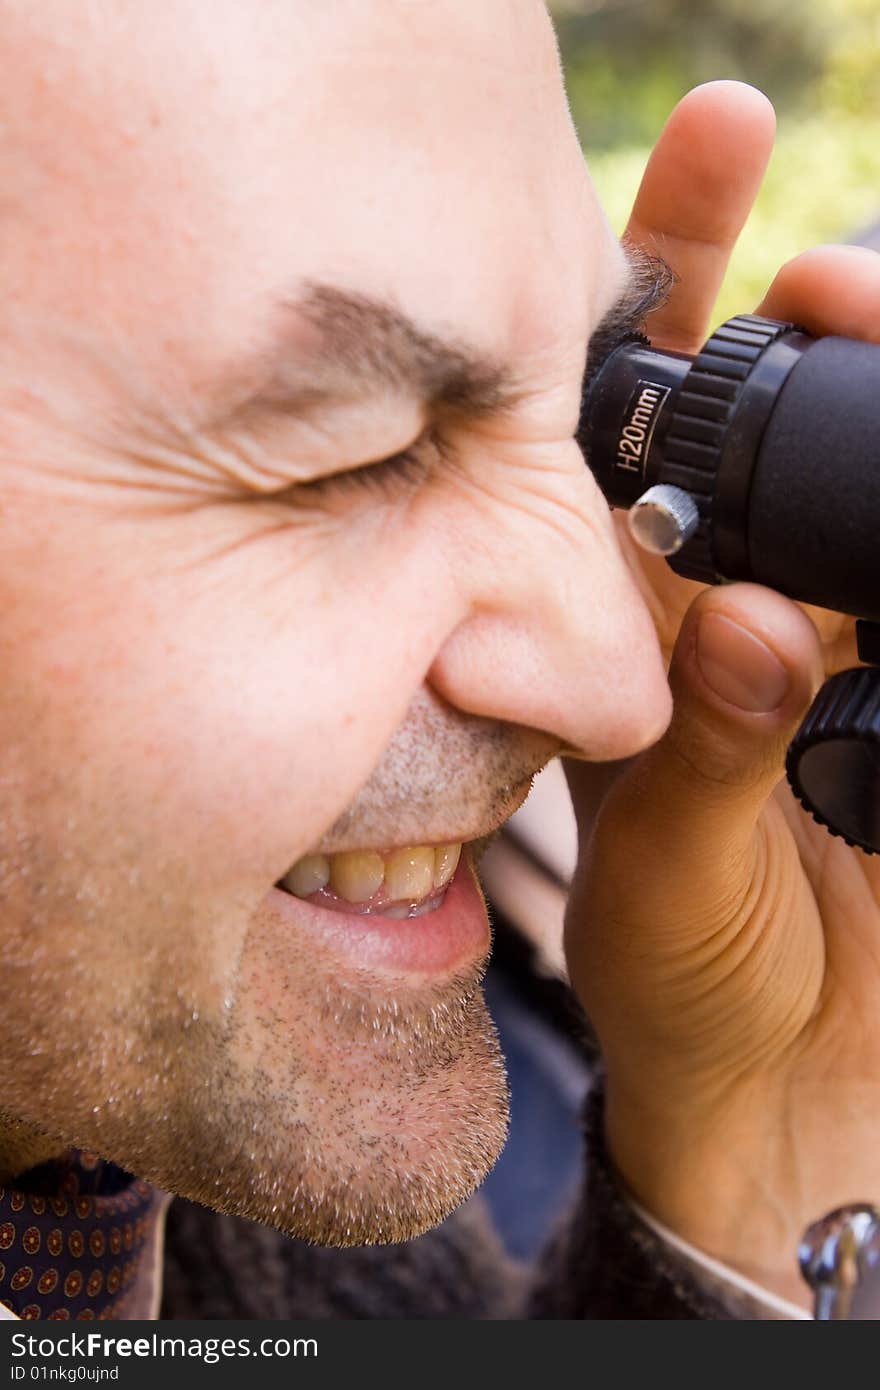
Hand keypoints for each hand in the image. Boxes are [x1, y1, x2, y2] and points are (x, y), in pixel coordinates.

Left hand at [565, 81, 879, 1307]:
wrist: (785, 1091)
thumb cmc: (680, 985)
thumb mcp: (664, 874)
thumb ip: (709, 750)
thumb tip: (759, 627)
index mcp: (636, 623)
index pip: (640, 424)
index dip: (662, 286)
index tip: (705, 167)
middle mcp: (743, 605)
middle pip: (782, 424)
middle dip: (816, 322)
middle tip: (832, 269)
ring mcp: (851, 643)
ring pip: (878, 491)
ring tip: (877, 328)